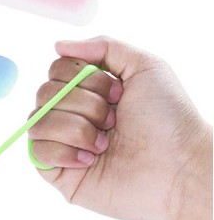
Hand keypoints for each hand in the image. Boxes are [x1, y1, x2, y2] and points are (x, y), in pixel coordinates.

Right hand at [29, 36, 211, 219]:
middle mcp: (73, 115)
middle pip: (44, 92)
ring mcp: (64, 144)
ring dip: (76, 129)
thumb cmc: (170, 120)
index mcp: (89, 92)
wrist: (182, 168)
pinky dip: (64, 151)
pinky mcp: (60, 173)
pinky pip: (36, 151)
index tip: (117, 92)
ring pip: (37, 120)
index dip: (81, 76)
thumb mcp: (145, 66)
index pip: (56, 70)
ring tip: (106, 143)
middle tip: (114, 119)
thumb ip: (103, 46)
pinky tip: (91, 159)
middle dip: (84, 104)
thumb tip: (58, 46)